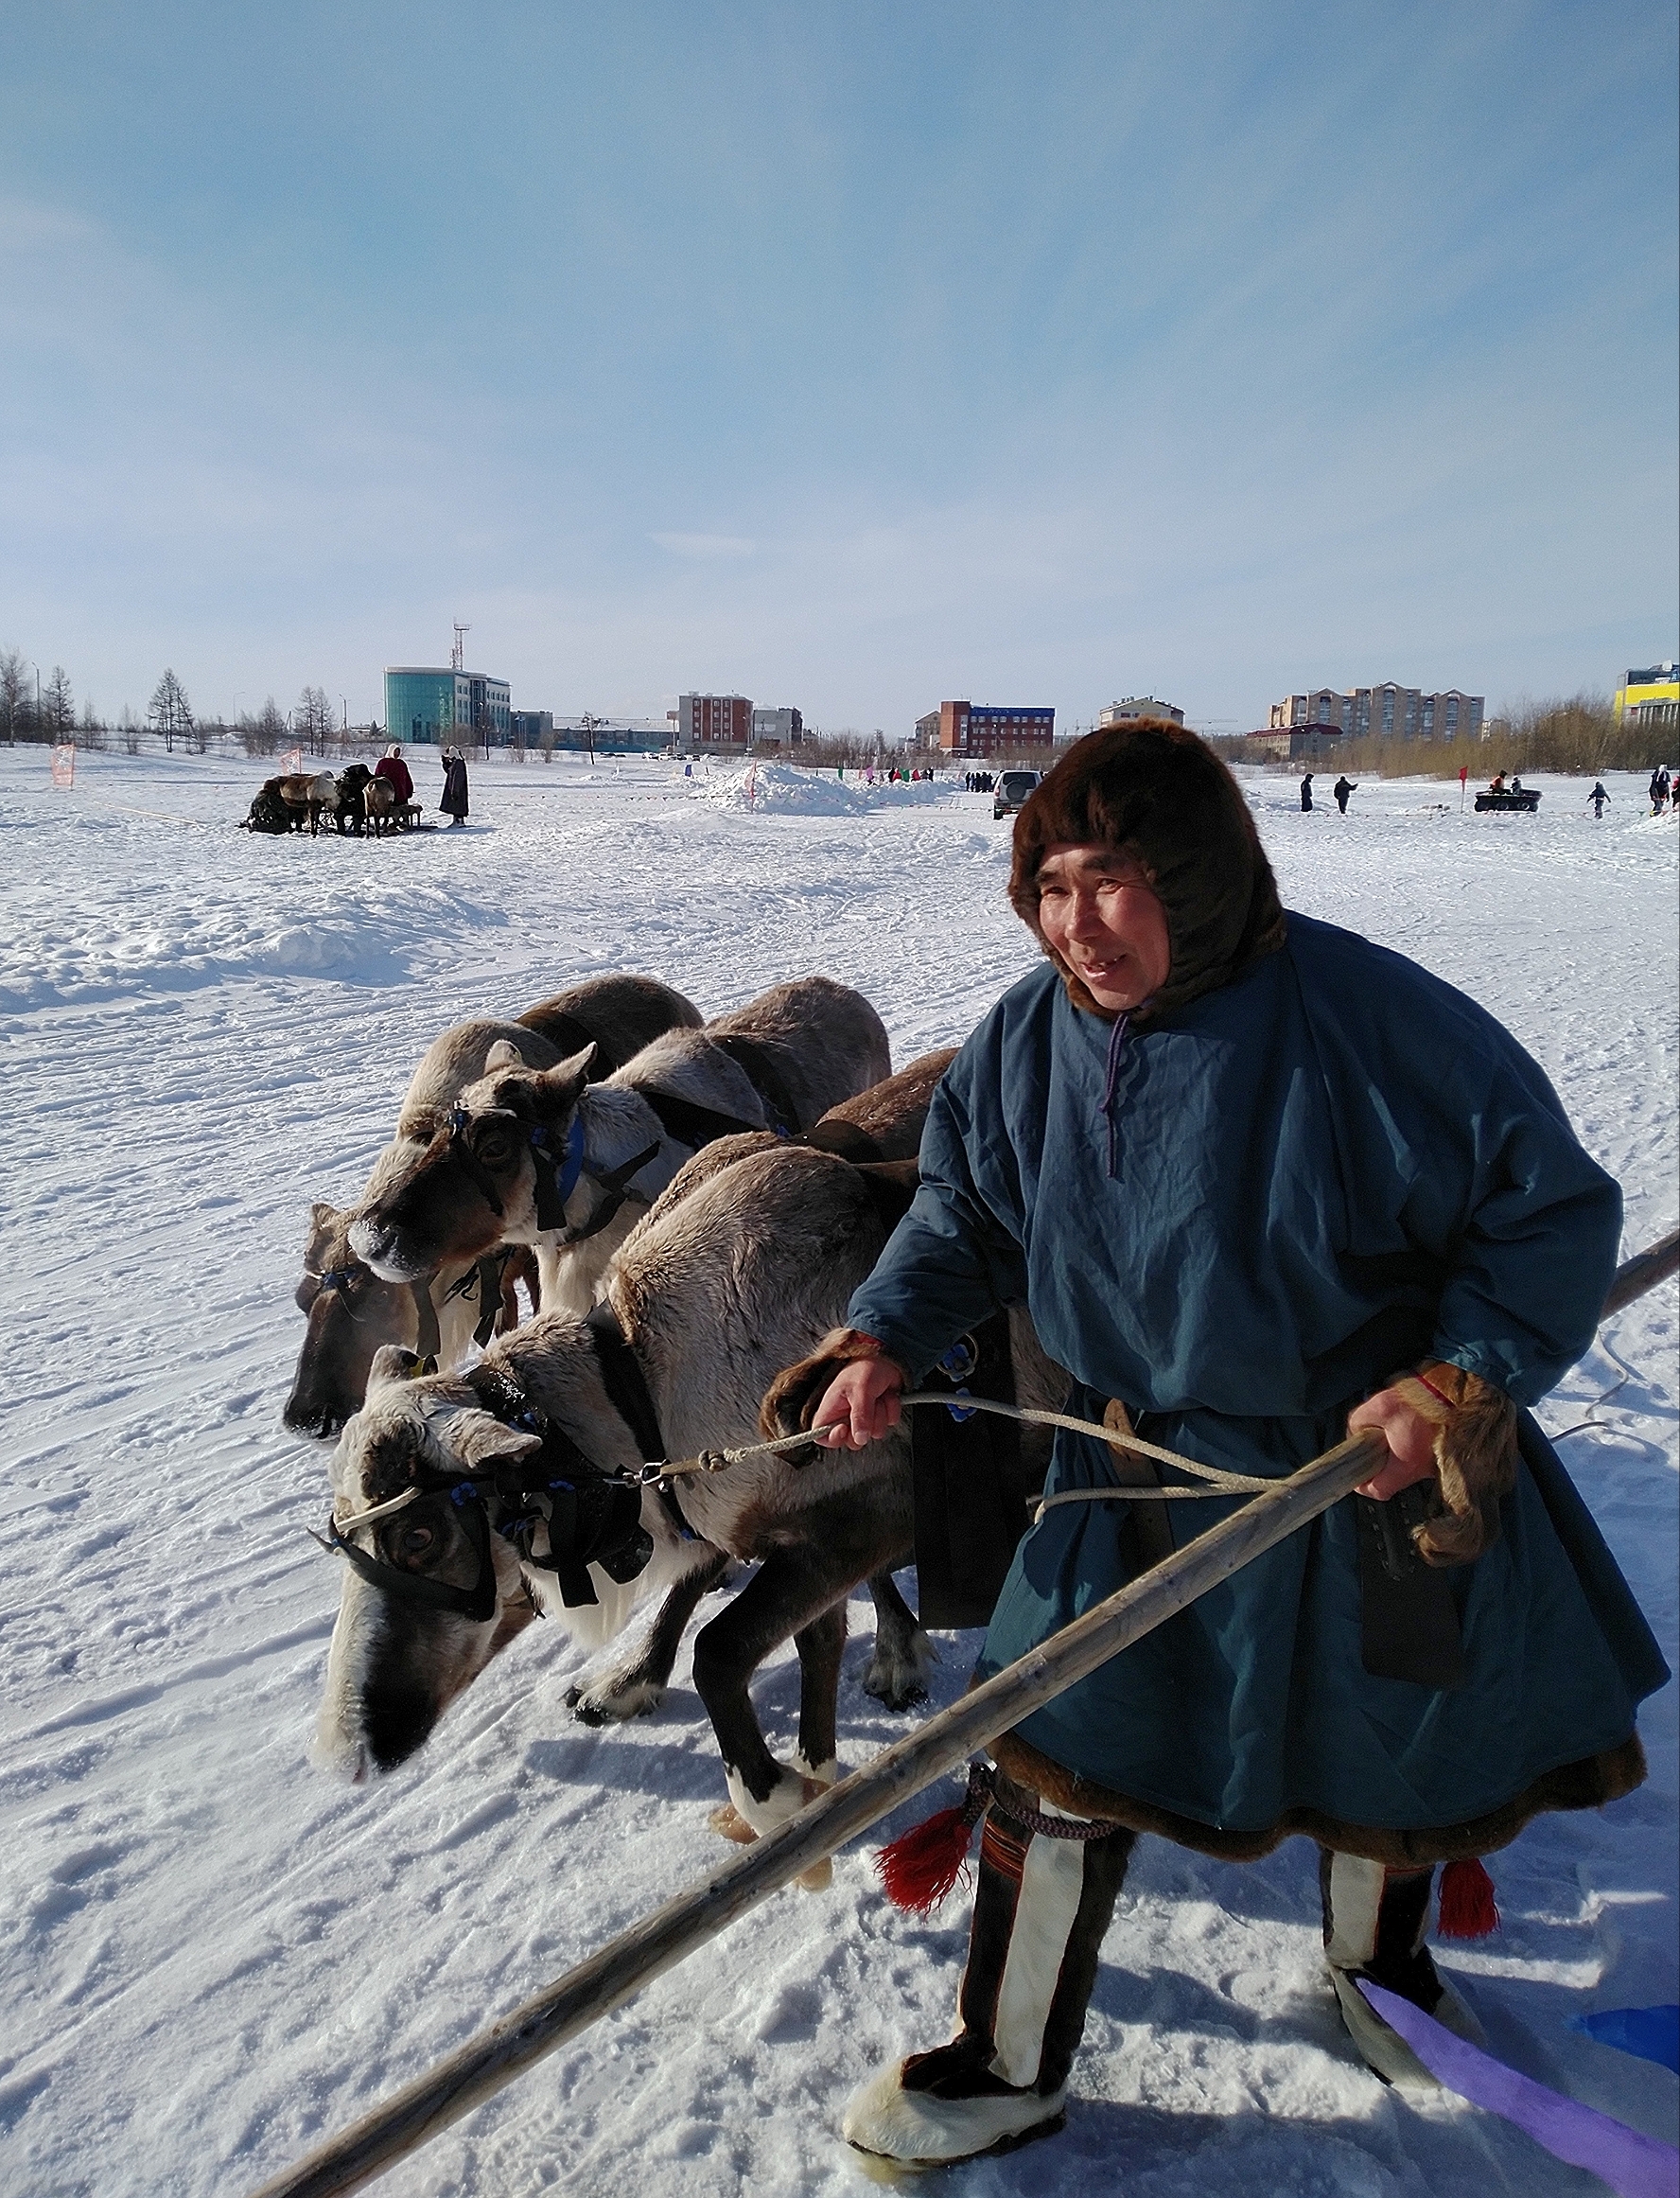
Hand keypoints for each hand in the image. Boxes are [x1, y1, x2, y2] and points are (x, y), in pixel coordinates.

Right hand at [812, 1358, 904, 1449]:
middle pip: (853, 1440)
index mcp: (832, 1408)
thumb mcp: (860, 1390)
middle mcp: (846, 1415)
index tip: (845, 1429)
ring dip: (881, 1413)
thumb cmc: (866, 1366)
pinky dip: (891, 1408)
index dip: (832, 1438)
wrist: (888, 1356)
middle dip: (865, 1425)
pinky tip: (887, 1394)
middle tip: (867, 1406)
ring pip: (875, 1432)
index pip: (821, 1435)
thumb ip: (860, 1416)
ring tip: (878, 1395)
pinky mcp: (880, 1413)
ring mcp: (865, 1416)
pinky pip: (889, 1422)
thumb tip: (860, 1439)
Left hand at [1347, 1385, 1439, 1501]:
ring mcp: (1434, 1464)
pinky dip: (1406, 1447)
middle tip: (1370, 1446)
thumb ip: (1359, 1421)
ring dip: (1392, 1453)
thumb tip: (1354, 1432)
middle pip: (1392, 1479)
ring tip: (1387, 1431)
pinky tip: (1404, 1427)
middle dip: (1377, 1465)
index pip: (1379, 1490)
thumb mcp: (1380, 1406)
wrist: (1453, 1392)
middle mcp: (1423, 1471)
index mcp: (1407, 1465)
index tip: (1356, 1473)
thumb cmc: (1421, 1400)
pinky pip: (1418, 1457)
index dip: (1363, 1485)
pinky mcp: (1440, 1453)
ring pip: (1405, 1468)